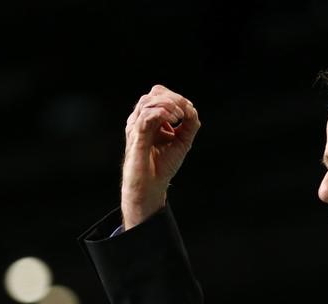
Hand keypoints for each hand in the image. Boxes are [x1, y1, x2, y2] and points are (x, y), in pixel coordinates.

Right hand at [121, 85, 199, 228]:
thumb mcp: (183, 141)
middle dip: (173, 98)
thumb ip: (190, 125)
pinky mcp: (135, 135)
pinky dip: (162, 113)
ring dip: (168, 104)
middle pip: (154, 93)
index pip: (160, 95)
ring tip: (180, 117)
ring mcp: (136, 126)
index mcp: (151, 119)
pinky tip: (174, 120)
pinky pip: (146, 115)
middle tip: (185, 113)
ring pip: (148, 101)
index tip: (190, 112)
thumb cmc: (163, 165)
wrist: (151, 186)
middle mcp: (141, 120)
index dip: (177, 98)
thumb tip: (191, 109)